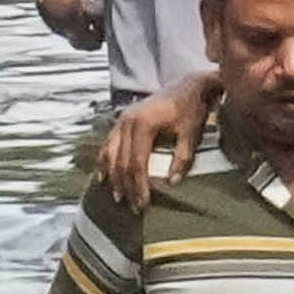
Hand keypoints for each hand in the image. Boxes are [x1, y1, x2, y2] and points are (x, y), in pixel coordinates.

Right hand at [95, 74, 216, 213]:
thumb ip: (182, 157)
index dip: (139, 186)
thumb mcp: (191, 132)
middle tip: (134, 208)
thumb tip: (173, 182)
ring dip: (113, 178)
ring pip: (111, 154)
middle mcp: (127, 121)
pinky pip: (108, 144)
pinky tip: (103, 177)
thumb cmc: (191, 109)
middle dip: (126, 187)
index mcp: (143, 124)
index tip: (143, 204)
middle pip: (121, 162)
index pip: (137, 163)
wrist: (188, 85)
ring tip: (118, 197)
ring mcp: (122, 120)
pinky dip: (104, 161)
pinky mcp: (122, 120)